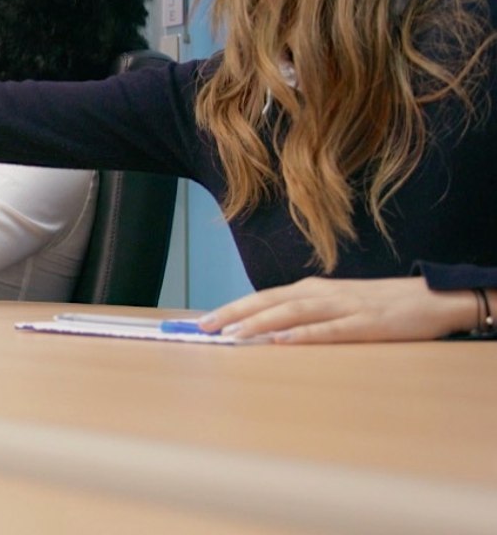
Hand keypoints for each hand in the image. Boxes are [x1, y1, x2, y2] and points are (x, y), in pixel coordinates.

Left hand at [199, 276, 475, 343]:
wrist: (429, 297)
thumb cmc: (376, 304)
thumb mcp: (332, 304)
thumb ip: (302, 313)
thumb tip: (265, 330)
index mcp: (310, 290)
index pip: (261, 298)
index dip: (231, 308)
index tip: (202, 321)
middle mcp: (320, 294)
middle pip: (268, 302)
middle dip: (233, 313)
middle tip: (203, 327)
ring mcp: (342, 308)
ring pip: (292, 313)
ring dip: (260, 323)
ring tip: (233, 334)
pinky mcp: (364, 324)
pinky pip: (329, 331)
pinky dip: (304, 335)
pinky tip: (283, 341)